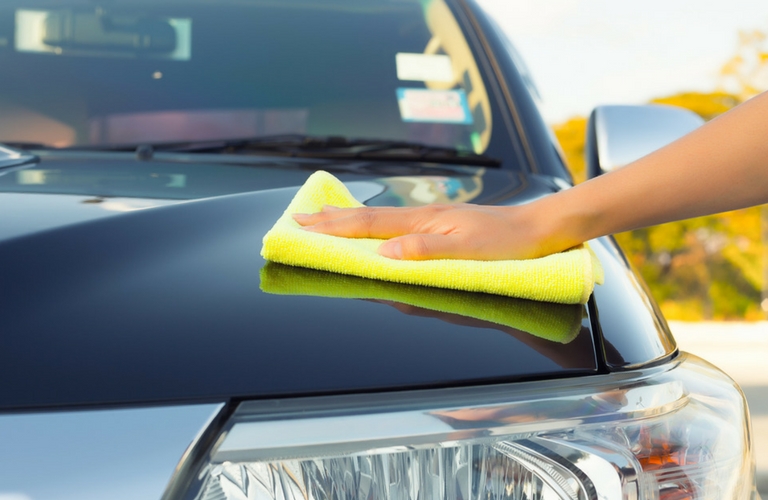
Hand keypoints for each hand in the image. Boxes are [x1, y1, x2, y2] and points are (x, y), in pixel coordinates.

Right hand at [292, 203, 570, 260]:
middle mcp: (423, 217)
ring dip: (348, 220)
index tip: (303, 223)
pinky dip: (372, 225)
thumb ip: (426, 249)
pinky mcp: (440, 225)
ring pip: (379, 220)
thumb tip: (384, 251)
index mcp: (424, 222)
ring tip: (324, 219)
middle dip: (331, 219)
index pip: (369, 225)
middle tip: (299, 217)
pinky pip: (395, 224)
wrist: (538, 228)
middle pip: (367, 218)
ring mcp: (430, 219)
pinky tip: (371, 228)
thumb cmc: (507, 242)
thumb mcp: (468, 249)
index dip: (334, 226)